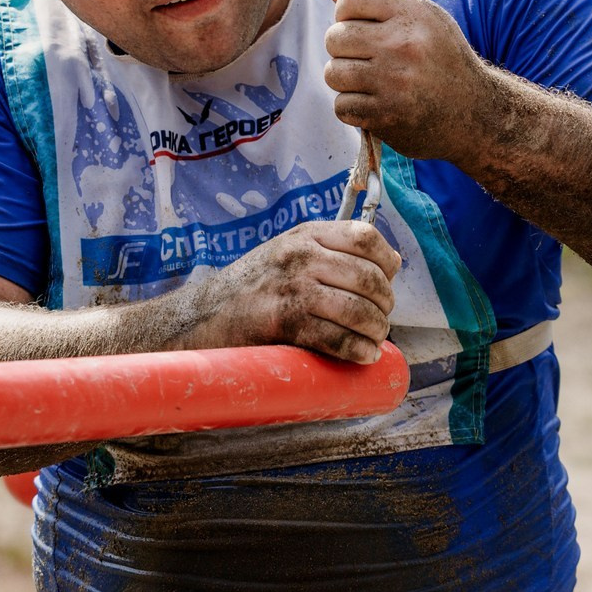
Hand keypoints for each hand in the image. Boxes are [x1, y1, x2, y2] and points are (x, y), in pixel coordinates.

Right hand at [167, 220, 399, 363]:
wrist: (199, 316)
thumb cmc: (249, 289)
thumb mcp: (286, 253)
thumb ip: (330, 252)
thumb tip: (392, 261)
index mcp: (305, 234)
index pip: (366, 237)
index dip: (387, 262)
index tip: (389, 281)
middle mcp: (300, 254)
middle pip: (368, 277)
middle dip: (384, 305)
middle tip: (380, 321)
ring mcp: (291, 286)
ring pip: (357, 309)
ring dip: (375, 330)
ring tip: (374, 341)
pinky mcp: (283, 321)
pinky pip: (336, 337)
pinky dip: (357, 351)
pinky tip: (363, 356)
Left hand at [320, 0, 501, 160]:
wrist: (474, 113)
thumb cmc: (440, 58)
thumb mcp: (418, 17)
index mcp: (413, 13)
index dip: (346, 11)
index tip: (360, 24)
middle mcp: (403, 44)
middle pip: (335, 37)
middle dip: (344, 48)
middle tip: (369, 57)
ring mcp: (393, 82)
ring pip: (333, 73)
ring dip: (346, 80)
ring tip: (371, 80)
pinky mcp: (385, 115)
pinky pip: (341, 106)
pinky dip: (354, 108)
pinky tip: (377, 103)